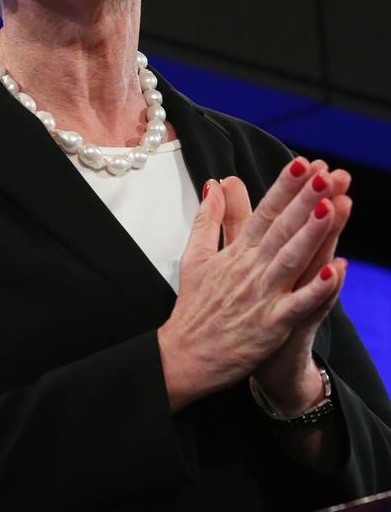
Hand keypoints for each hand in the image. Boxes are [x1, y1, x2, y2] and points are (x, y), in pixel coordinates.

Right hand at [157, 158, 347, 412]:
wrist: (184, 356)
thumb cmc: (193, 308)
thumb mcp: (194, 257)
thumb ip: (208, 219)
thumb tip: (213, 184)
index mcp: (237, 253)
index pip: (264, 212)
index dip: (285, 187)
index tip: (303, 163)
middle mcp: (251, 269)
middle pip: (281, 228)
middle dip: (305, 199)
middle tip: (326, 173)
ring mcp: (261, 296)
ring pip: (291, 258)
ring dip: (312, 232)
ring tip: (331, 206)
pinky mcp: (269, 325)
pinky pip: (297, 305)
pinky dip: (316, 289)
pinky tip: (336, 271)